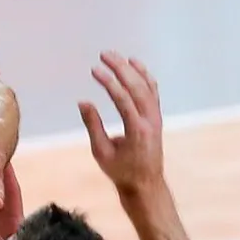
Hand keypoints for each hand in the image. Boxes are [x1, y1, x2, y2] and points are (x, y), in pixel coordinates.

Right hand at [79, 52, 165, 198]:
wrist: (146, 184)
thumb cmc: (121, 171)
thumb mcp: (101, 152)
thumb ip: (93, 126)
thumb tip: (83, 102)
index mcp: (137, 131)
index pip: (123, 100)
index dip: (108, 82)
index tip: (95, 70)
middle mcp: (150, 121)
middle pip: (137, 87)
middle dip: (120, 69)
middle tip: (105, 55)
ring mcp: (156, 118)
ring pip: (147, 87)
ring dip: (133, 69)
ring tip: (118, 57)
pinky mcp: (156, 118)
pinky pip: (153, 92)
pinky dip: (145, 77)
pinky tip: (136, 66)